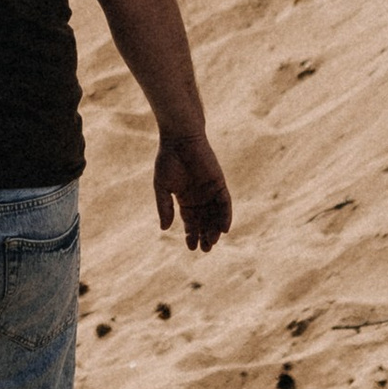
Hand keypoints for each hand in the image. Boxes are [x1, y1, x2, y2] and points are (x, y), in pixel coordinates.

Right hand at [156, 125, 233, 253]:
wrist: (180, 139)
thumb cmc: (168, 160)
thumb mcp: (162, 187)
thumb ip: (164, 207)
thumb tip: (164, 229)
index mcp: (185, 198)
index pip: (190, 221)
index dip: (191, 234)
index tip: (191, 248)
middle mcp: (199, 197)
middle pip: (204, 221)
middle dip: (204, 236)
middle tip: (205, 249)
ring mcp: (211, 191)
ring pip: (215, 216)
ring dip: (214, 229)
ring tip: (212, 242)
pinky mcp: (220, 184)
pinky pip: (225, 204)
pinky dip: (225, 216)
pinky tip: (223, 229)